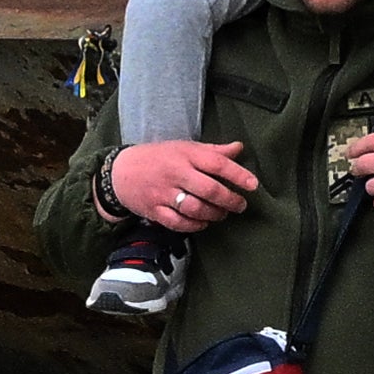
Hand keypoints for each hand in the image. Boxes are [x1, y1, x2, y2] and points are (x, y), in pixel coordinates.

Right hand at [102, 138, 250, 232]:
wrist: (120, 172)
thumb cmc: (158, 157)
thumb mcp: (184, 148)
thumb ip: (213, 151)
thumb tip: (239, 148)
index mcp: (185, 155)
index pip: (217, 164)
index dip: (238, 175)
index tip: (253, 185)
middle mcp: (176, 174)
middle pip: (209, 190)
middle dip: (229, 200)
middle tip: (240, 205)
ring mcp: (164, 194)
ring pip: (195, 209)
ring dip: (214, 214)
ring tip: (222, 214)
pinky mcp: (155, 210)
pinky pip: (179, 223)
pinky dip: (195, 225)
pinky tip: (203, 223)